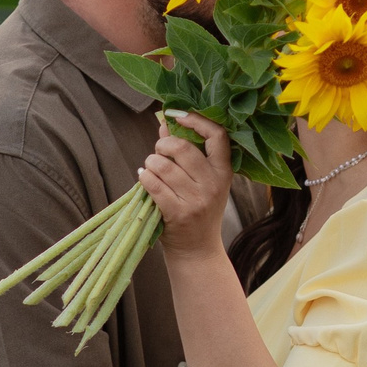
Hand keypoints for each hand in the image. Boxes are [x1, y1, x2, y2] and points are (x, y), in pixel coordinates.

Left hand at [139, 111, 233, 258]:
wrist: (198, 251)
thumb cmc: (198, 211)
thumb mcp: (202, 182)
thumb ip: (187, 153)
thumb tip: (165, 124)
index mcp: (223, 172)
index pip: (218, 136)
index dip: (197, 120)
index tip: (178, 116)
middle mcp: (213, 185)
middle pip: (182, 148)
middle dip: (162, 145)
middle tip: (158, 152)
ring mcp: (196, 200)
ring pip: (163, 166)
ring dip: (150, 163)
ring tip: (150, 168)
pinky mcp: (177, 213)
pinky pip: (153, 185)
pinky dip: (144, 178)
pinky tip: (144, 178)